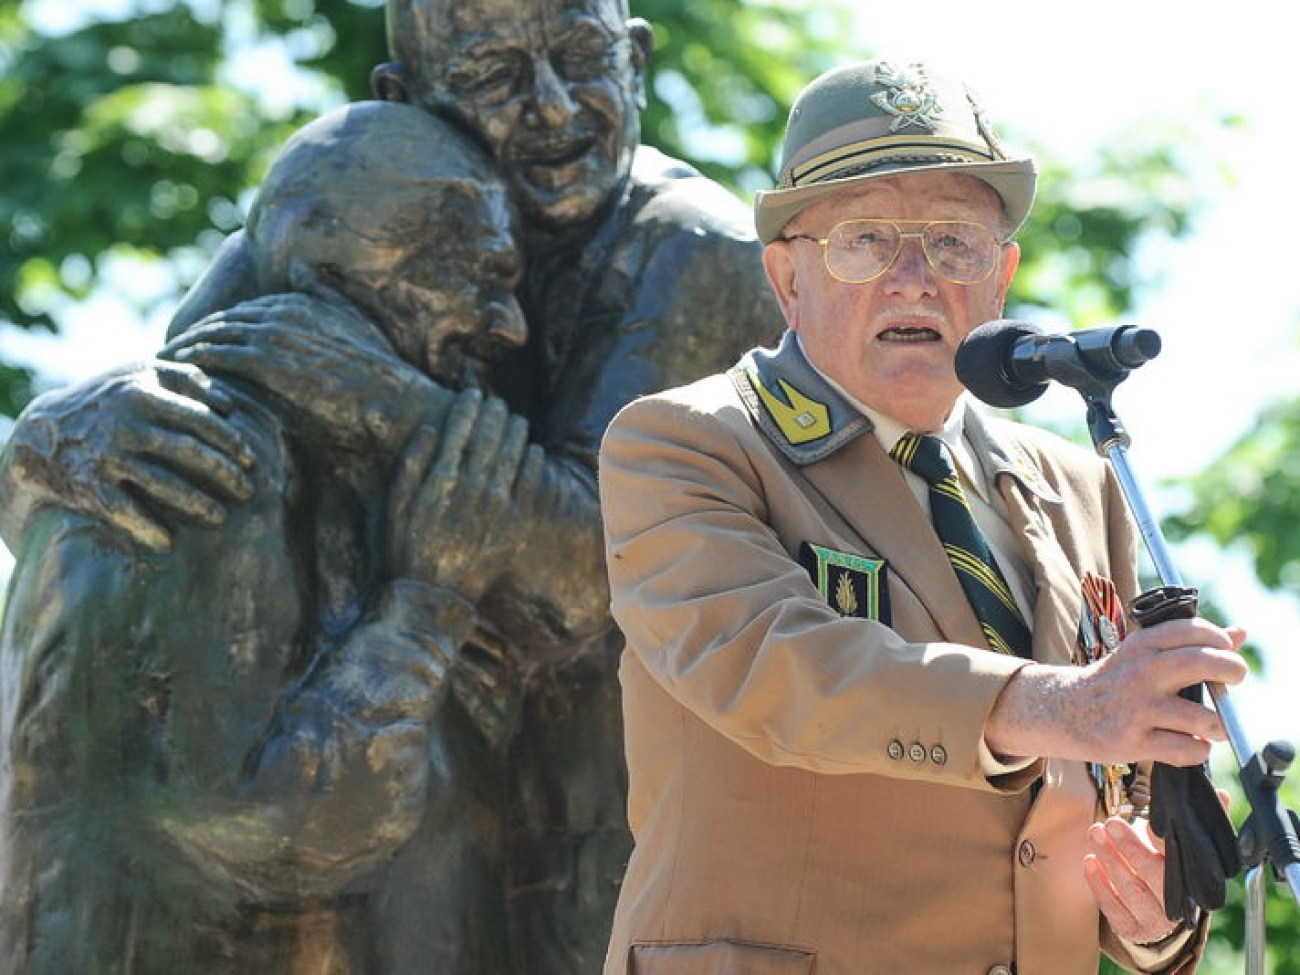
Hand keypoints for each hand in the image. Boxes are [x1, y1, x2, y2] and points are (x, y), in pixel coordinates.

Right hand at [0, 360, 255, 551]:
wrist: (44, 431)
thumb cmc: (111, 401)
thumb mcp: (140, 375)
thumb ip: (185, 378)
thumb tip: (230, 404)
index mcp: (143, 391)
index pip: (201, 418)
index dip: (231, 441)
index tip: (251, 460)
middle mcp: (125, 421)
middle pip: (188, 450)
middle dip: (224, 474)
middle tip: (248, 491)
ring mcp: (106, 453)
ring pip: (161, 482)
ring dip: (196, 503)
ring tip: (220, 517)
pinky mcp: (86, 482)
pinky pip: (122, 509)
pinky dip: (146, 526)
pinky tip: (168, 542)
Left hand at [162, 290, 449, 454]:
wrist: (397, 407)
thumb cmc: (379, 385)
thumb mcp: (354, 333)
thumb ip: (325, 304)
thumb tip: (302, 276)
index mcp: (300, 301)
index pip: (240, 312)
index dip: (213, 331)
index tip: (191, 351)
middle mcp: (283, 308)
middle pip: (217, 322)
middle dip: (190, 341)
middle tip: (162, 364)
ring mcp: (273, 331)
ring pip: (208, 338)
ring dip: (181, 355)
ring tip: (158, 376)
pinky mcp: (266, 359)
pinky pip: (212, 360)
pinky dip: (190, 371)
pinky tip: (175, 390)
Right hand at [387, 388, 542, 600]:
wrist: (434, 595)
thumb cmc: (407, 550)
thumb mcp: (395, 507)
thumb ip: (409, 465)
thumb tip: (426, 429)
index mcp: (441, 479)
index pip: (458, 430)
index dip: (466, 408)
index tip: (471, 394)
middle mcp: (472, 487)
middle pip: (488, 438)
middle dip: (493, 414)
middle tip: (496, 401)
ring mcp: (496, 505)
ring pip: (512, 455)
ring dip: (515, 432)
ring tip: (515, 419)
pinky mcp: (514, 523)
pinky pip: (529, 484)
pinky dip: (533, 463)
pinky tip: (533, 450)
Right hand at [986, 617, 1247, 765]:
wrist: (1063, 712)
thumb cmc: (1113, 682)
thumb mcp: (1143, 653)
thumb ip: (1190, 643)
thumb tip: (1241, 633)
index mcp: (1141, 646)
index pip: (1193, 629)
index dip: (1220, 639)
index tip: (1226, 650)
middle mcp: (1140, 673)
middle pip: (1204, 663)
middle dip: (1232, 671)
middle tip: (1233, 680)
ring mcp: (1136, 709)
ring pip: (1202, 717)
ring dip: (1219, 724)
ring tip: (1213, 725)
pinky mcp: (1132, 742)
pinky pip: (1186, 749)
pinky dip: (1198, 750)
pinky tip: (1190, 744)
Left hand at [1084, 816, 1186, 944]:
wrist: (1156, 916)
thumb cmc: (1167, 871)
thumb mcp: (1183, 848)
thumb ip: (1196, 822)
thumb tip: (1221, 793)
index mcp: (1193, 882)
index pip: (1182, 861)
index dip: (1164, 843)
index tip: (1148, 824)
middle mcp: (1177, 905)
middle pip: (1154, 876)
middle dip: (1131, 848)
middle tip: (1111, 823)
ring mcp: (1155, 919)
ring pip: (1131, 890)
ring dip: (1111, 860)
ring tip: (1095, 833)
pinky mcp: (1132, 929)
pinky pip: (1114, 909)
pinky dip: (1100, 885)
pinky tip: (1090, 862)